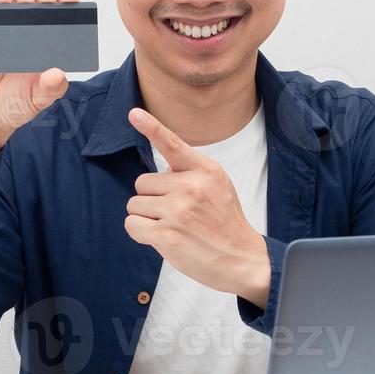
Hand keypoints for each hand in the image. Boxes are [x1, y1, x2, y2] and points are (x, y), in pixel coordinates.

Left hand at [124, 107, 271, 304]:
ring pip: (134, 204)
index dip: (151, 127)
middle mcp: (191, 186)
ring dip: (145, 217)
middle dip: (151, 199)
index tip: (133, 113)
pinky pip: (132, 225)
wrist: (242, 259)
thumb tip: (161, 169)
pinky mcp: (166, 234)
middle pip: (142, 182)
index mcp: (205, 170)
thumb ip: (191, 173)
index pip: (172, 144)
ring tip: (172, 227)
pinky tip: (161, 238)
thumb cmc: (225, 223)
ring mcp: (178, 210)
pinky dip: (140, 233)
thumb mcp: (218, 186)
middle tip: (176, 213)